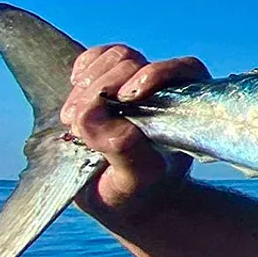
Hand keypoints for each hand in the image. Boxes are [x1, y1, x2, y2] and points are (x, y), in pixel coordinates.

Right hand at [61, 43, 209, 216]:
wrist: (128, 200)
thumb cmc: (138, 191)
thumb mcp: (134, 180)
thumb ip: (123, 149)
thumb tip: (97, 112)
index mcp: (186, 109)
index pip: (184, 69)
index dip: (155, 74)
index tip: (128, 96)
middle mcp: (165, 90)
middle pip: (136, 62)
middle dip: (102, 87)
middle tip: (77, 122)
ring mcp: (135, 83)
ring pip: (116, 56)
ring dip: (88, 82)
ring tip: (71, 116)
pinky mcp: (108, 82)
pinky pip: (97, 58)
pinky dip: (82, 70)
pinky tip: (75, 94)